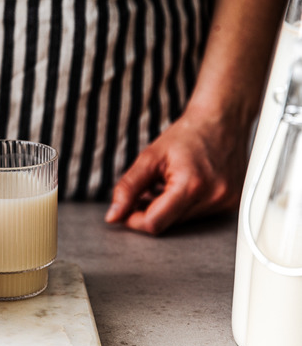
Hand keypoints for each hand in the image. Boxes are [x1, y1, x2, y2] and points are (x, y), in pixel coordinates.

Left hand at [104, 108, 248, 234]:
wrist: (221, 121)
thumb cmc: (187, 135)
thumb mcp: (149, 158)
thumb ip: (128, 188)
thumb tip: (114, 215)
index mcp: (191, 185)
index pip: (155, 223)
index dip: (134, 220)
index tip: (126, 211)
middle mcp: (213, 197)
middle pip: (168, 224)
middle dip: (150, 212)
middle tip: (145, 191)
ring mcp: (225, 202)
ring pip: (182, 223)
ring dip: (167, 210)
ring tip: (165, 184)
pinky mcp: (231, 204)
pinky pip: (198, 216)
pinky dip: (183, 207)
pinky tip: (182, 187)